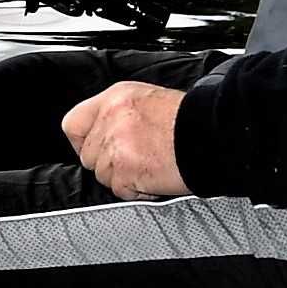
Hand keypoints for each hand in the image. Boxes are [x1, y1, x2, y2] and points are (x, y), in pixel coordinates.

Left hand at [61, 81, 191, 199]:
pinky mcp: (124, 169)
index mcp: (116, 97)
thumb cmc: (191, 121)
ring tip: (151, 165)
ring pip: (102, 175)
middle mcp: (111, 118)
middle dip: (109, 163)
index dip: (83, 141)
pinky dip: (137, 190)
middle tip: (136, 160)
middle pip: (87, 155)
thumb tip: (104, 134)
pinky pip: (119, 190)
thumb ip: (121, 115)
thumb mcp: (150, 101)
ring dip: (124, 177)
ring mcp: (115, 145)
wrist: (212, 136)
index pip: (74, 123)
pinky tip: (155, 175)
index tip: (96, 148)